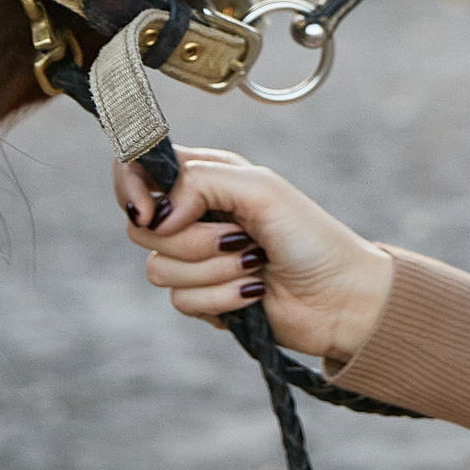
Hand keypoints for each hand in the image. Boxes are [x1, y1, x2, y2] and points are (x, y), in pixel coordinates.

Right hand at [118, 145, 394, 362]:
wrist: (340, 297)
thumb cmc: (311, 236)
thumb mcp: (260, 189)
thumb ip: (200, 183)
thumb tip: (157, 214)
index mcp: (206, 176)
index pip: (138, 167)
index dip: (130, 186)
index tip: (149, 210)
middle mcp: (194, 214)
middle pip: (142, 227)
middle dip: (190, 240)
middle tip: (237, 238)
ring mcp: (196, 259)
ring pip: (159, 269)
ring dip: (214, 272)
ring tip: (254, 263)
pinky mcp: (203, 298)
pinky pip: (181, 302)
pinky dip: (222, 299)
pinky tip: (253, 291)